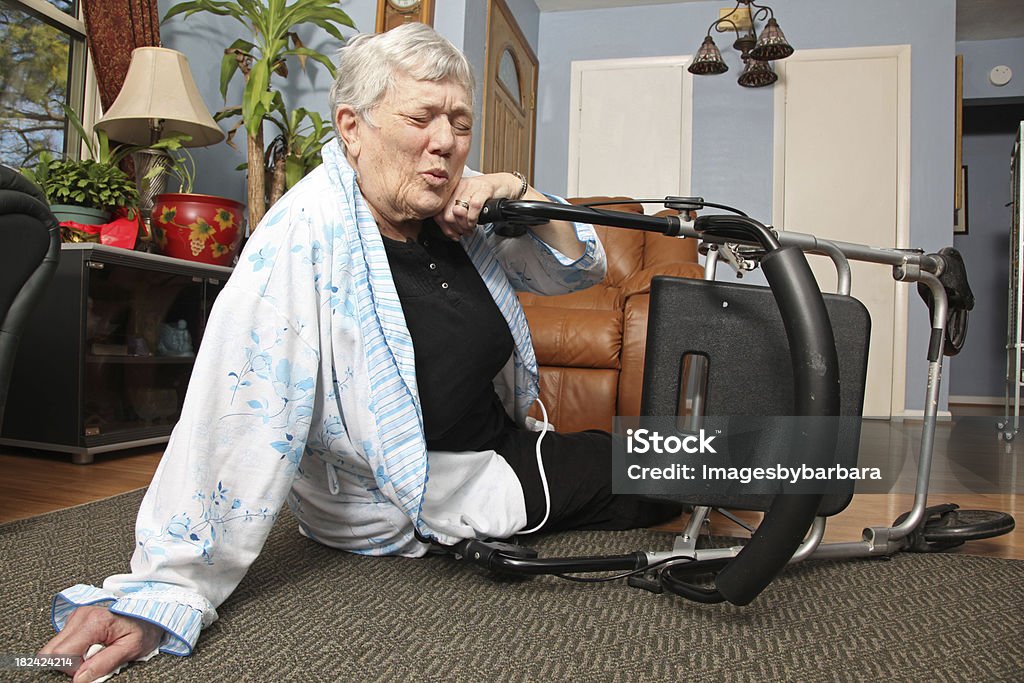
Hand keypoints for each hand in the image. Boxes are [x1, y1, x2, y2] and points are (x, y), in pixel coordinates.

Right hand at [38, 606, 163, 681]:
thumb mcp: (130, 649)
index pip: (61, 654)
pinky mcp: (77, 617)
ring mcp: (77, 614)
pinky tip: (92, 646)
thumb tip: (79, 679)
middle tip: (90, 662)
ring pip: (56, 646)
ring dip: (71, 656)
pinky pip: (64, 640)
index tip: (89, 669)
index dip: (71, 669)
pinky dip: (74, 648)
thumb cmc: (145, 626)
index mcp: (93, 622)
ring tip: (95, 652)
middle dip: (67, 664)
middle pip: (52, 650)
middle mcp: (81, 615)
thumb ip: (103, 664)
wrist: (152, 608)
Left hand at [435, 172, 521, 240]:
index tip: (453, 235)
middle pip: (447, 215)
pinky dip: (474, 219)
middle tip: (465, 231)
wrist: (503, 185)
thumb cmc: (484, 196)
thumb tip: (449, 231)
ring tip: (471, 227)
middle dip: (457, 228)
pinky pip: (474, 207)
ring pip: (458, 212)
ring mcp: (470, 186)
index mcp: (451, 190)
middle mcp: (458, 187)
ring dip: (465, 226)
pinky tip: (476, 221)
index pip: (439, 212)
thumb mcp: (466, 204)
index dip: (445, 228)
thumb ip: (455, 215)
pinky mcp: (483, 188)